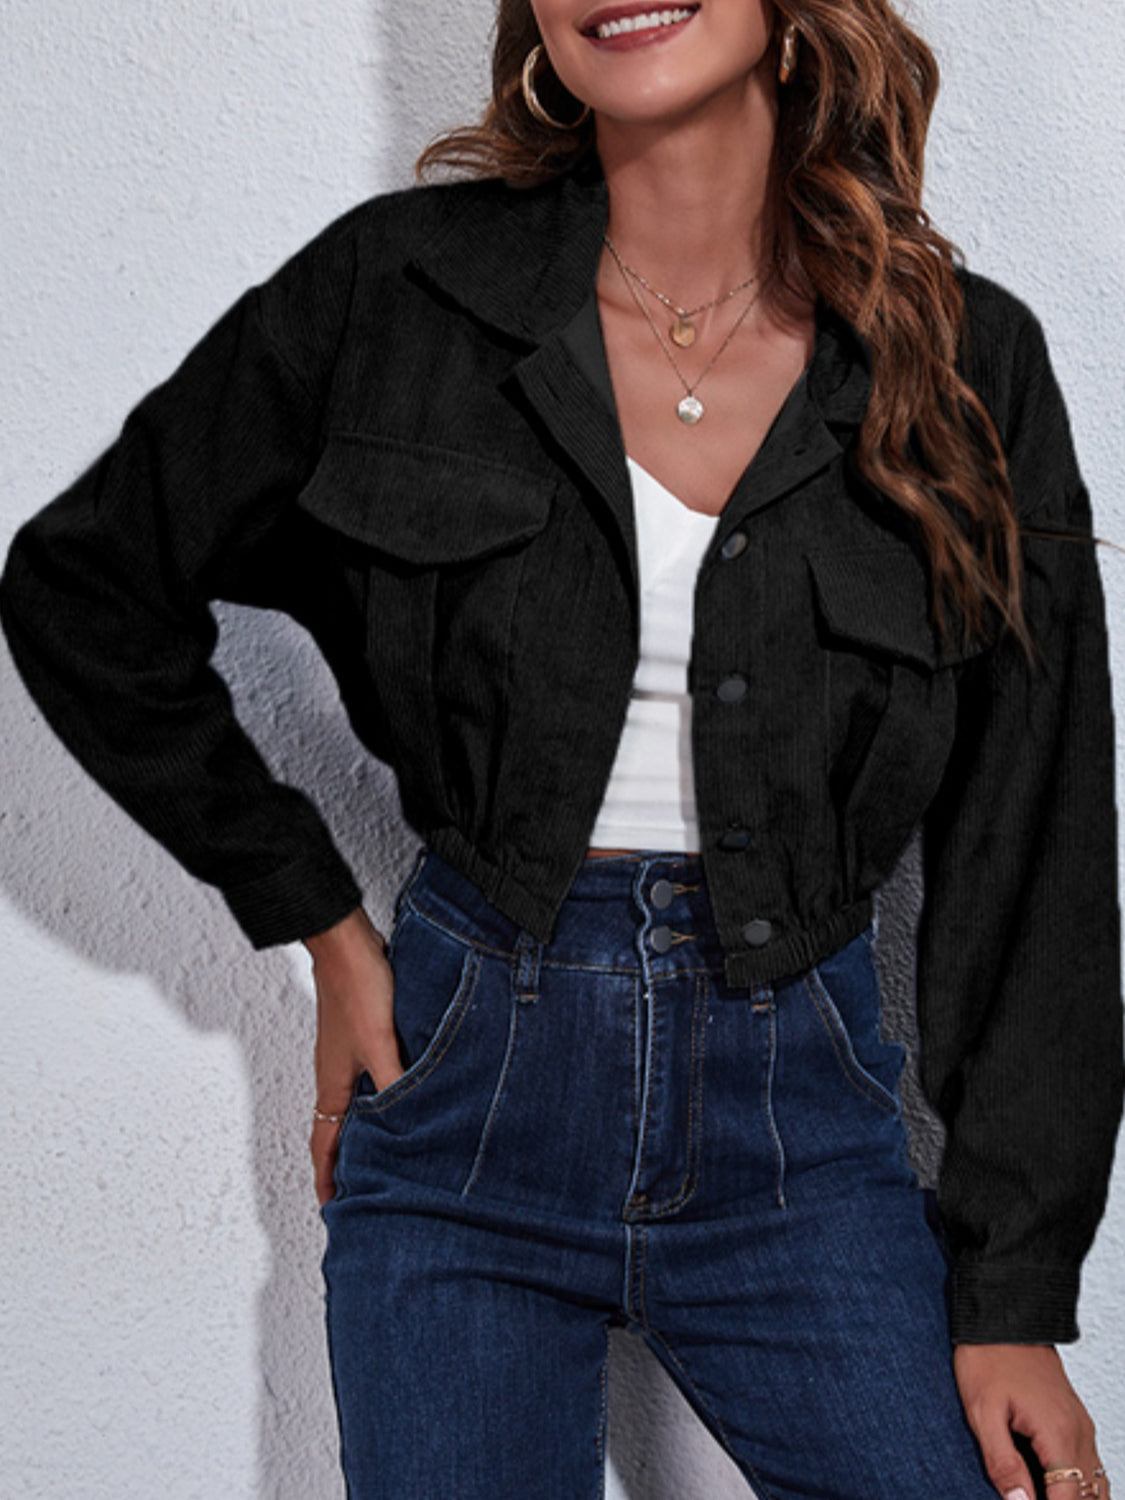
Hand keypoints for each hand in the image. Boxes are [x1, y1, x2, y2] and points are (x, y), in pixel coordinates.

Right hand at [304, 906, 403, 1205]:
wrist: (345, 940)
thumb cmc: (355, 987)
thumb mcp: (379, 1042)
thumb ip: (395, 1083)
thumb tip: (410, 1122)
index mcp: (332, 1083)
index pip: (324, 1144)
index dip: (328, 1178)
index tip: (332, 1208)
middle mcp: (335, 1073)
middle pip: (337, 1129)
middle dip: (346, 1162)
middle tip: (362, 1187)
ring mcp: (348, 1053)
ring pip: (354, 1104)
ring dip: (365, 1130)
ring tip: (385, 1149)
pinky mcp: (363, 1033)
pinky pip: (368, 1078)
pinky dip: (380, 1097)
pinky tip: (402, 1094)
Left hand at [954, 1343, 1107, 1499]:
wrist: (1003, 1317)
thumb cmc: (988, 1358)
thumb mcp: (982, 1411)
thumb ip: (1002, 1462)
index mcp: (1058, 1433)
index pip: (1069, 1499)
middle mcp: (1079, 1432)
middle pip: (1089, 1496)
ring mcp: (1082, 1426)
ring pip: (1095, 1484)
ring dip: (1076, 1498)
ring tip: (1042, 1494)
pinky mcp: (1076, 1421)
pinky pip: (1089, 1465)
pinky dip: (1079, 1486)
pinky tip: (1054, 1490)